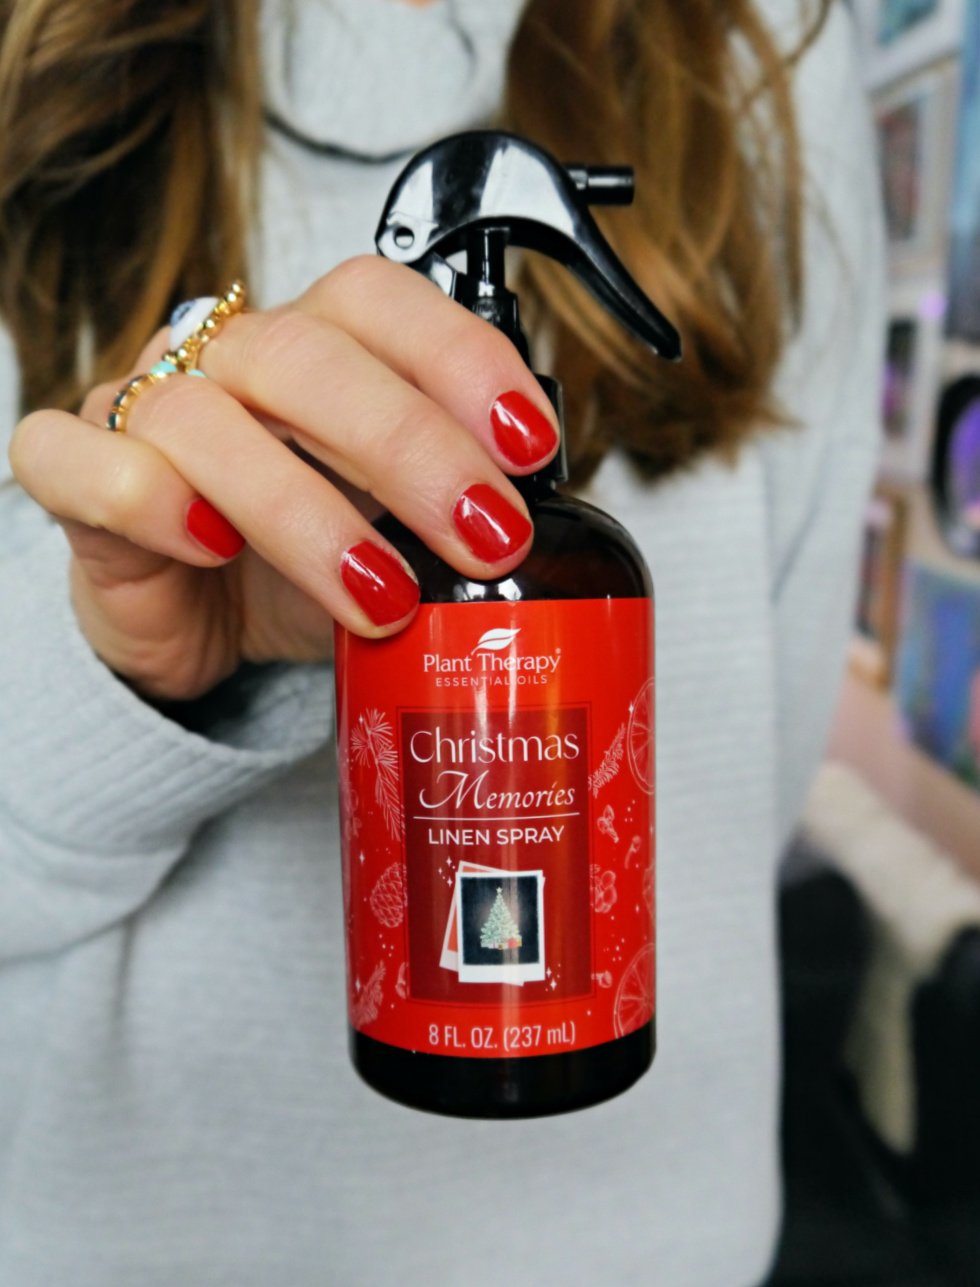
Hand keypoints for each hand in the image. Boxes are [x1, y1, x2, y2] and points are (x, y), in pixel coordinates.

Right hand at [8, 257, 559, 701]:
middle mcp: (230, 359)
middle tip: (488, 533)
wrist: (203, 626)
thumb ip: (455, 511)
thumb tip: (554, 536)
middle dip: (411, 446)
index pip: (381, 299)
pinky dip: (150, 500)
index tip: (532, 446)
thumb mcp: (401, 535)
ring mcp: (146, 409)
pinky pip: (81, 461)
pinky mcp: (79, 477)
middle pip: (307, 353)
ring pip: (203, 416)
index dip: (461, 357)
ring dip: (306, 509)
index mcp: (318, 349)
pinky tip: (216, 548)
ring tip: (385, 596)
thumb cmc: (307, 567)